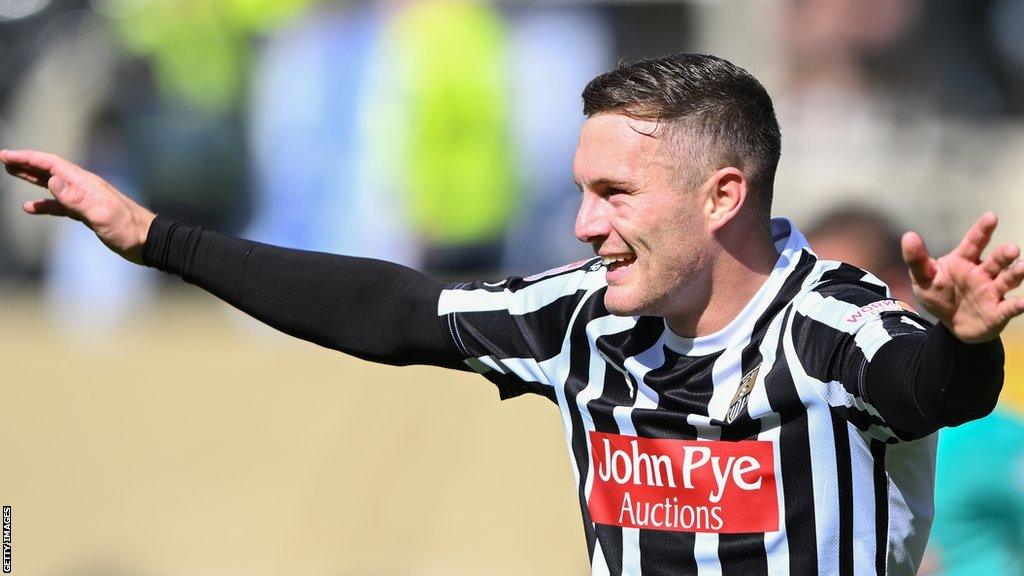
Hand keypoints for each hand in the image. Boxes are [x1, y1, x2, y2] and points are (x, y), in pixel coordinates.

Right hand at [1, 149, 155, 263]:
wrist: (147, 242)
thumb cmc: (127, 228)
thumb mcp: (100, 214)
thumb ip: (77, 199)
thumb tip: (52, 180)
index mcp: (86, 183)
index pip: (52, 164)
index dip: (28, 158)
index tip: (6, 155)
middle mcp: (84, 187)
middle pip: (50, 170)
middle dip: (27, 163)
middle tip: (4, 159)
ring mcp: (86, 200)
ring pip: (53, 185)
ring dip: (33, 178)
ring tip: (13, 173)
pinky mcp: (87, 214)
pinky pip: (60, 205)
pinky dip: (44, 204)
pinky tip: (31, 208)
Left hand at [902, 212, 1023, 342]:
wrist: (950, 324)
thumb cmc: (939, 295)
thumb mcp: (923, 279)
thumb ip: (917, 260)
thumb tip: (909, 235)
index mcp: (963, 261)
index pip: (974, 242)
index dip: (982, 230)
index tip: (991, 216)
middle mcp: (982, 273)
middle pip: (995, 261)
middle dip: (1004, 255)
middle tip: (1011, 249)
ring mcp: (993, 291)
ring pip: (1007, 280)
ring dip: (1016, 274)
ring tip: (1023, 267)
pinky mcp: (999, 311)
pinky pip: (1011, 307)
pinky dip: (1019, 305)